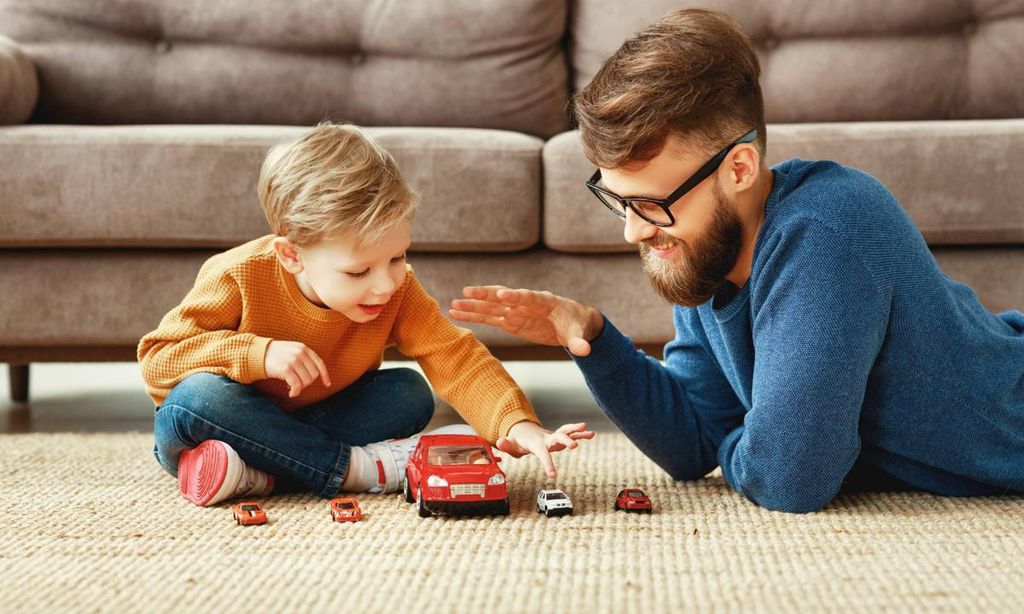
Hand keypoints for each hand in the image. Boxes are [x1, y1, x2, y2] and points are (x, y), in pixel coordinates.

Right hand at [264, 340, 330, 397]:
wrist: (257, 354)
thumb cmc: (275, 355)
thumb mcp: (292, 351)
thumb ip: (303, 359)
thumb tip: (314, 376)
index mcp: (304, 348)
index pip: (320, 364)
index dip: (325, 375)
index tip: (327, 384)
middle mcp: (300, 353)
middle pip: (313, 375)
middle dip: (306, 383)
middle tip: (296, 384)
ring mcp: (293, 360)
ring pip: (306, 381)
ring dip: (299, 388)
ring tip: (290, 386)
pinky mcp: (285, 369)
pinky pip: (297, 385)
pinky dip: (295, 392)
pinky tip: (290, 393)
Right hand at [450, 286, 603, 356]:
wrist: (574, 324)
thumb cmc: (578, 325)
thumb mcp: (580, 334)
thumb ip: (579, 341)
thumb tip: (585, 351)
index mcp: (544, 301)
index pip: (528, 297)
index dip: (516, 296)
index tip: (502, 294)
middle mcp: (526, 303)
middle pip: (503, 297)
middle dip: (487, 294)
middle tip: (468, 291)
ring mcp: (517, 312)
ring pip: (492, 307)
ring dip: (473, 306)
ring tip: (453, 304)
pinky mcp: (511, 322)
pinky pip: (490, 318)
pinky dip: (474, 316)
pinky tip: (457, 313)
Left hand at [495, 421, 594, 478]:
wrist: (525, 431)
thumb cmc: (518, 442)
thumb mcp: (511, 445)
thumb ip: (507, 445)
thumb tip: (500, 441)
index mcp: (536, 444)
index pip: (542, 454)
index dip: (547, 464)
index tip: (553, 476)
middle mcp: (547, 438)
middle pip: (557, 438)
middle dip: (565, 441)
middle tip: (574, 445)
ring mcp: (553, 436)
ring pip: (566, 432)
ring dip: (576, 431)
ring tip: (590, 432)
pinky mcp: (558, 437)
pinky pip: (570, 433)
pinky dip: (580, 433)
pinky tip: (591, 434)